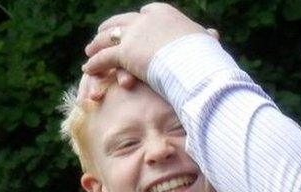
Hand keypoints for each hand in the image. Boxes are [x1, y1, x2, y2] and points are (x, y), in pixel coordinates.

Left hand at [77, 26, 219, 102]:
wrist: (194, 62)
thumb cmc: (204, 54)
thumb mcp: (205, 40)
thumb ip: (203, 37)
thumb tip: (213, 35)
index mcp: (163, 13)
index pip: (145, 14)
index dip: (137, 23)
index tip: (133, 28)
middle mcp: (144, 19)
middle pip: (121, 21)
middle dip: (110, 29)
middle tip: (102, 35)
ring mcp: (133, 34)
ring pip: (108, 37)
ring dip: (97, 44)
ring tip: (90, 51)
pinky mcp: (125, 52)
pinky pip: (104, 57)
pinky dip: (94, 63)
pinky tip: (87, 69)